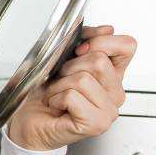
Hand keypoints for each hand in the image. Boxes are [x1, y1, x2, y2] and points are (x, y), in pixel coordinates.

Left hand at [7, 25, 135, 151]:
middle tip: (60, 82)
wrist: (29, 124)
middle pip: (99, 60)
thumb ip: (85, 41)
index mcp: (113, 76)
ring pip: (84, 78)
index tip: (79, 50)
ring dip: (59, 85)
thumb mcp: (64, 59)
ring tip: (56, 95)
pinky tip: (56, 106)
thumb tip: (105, 30)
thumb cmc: (44, 95)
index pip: (126, 46)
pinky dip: (56, 98)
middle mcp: (115, 94)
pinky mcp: (96, 124)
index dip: (101, 41)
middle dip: (69, 67)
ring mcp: (108, 111)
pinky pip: (72, 96)